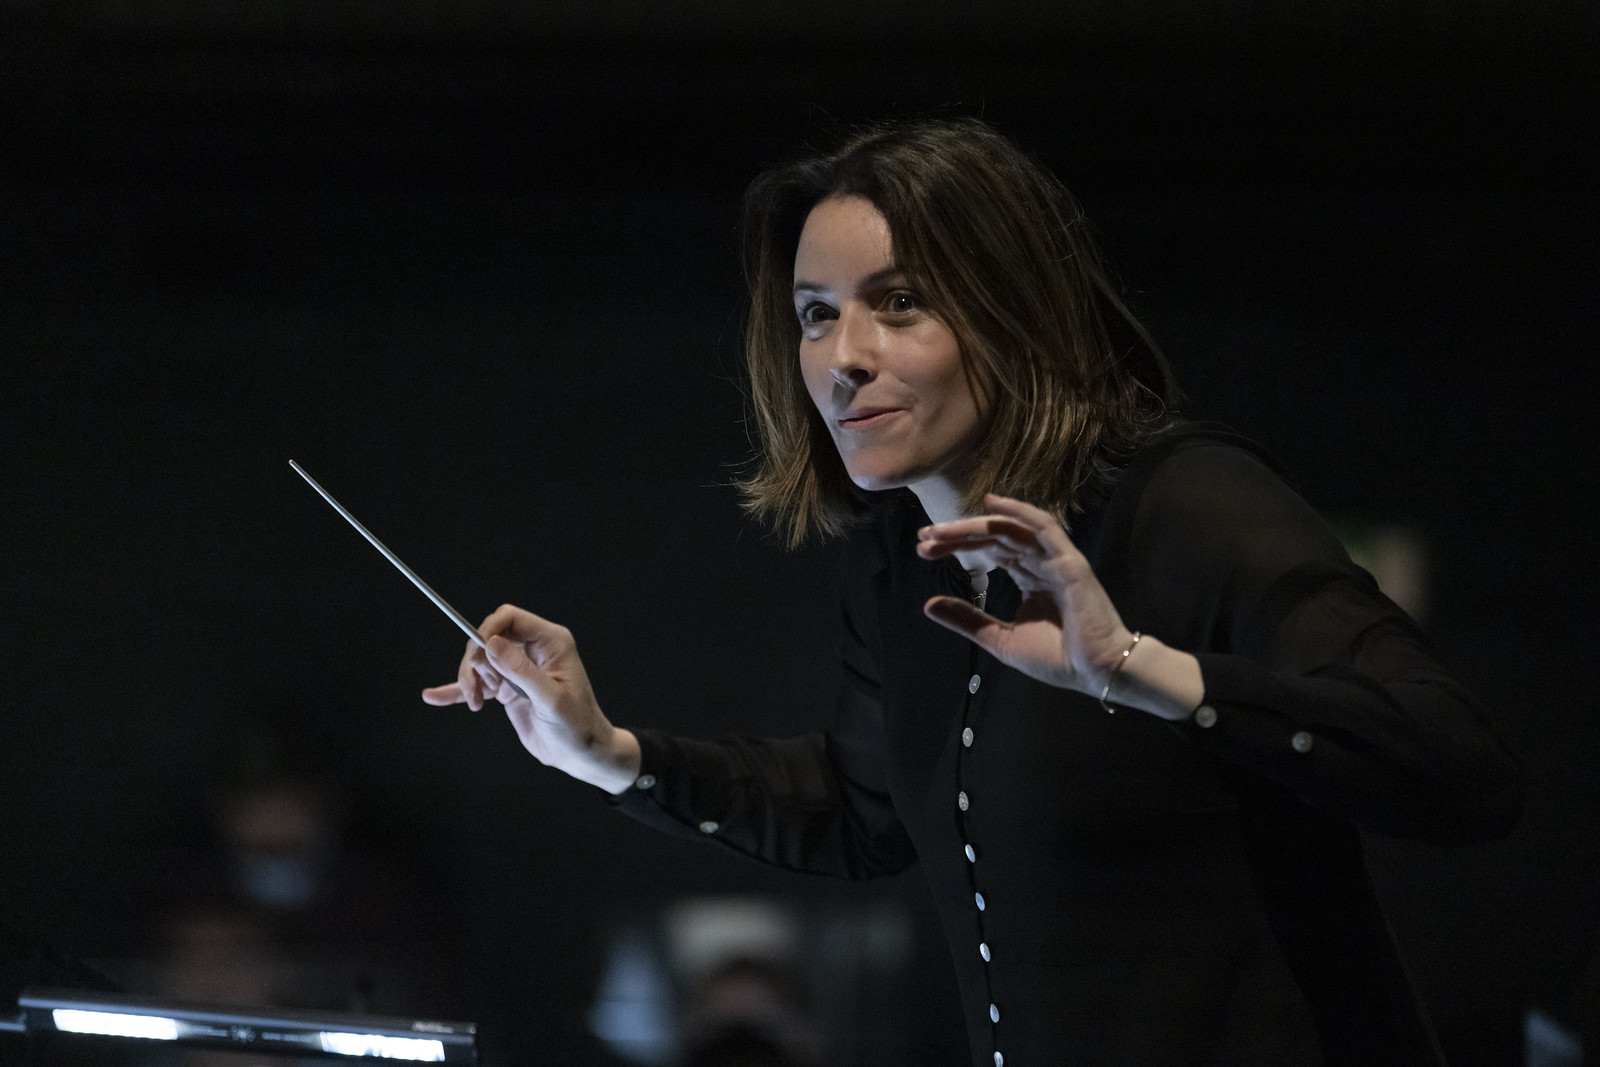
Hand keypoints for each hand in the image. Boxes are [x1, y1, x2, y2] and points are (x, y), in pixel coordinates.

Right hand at [422, 604, 639, 791]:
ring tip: (474, 702)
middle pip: (489, 637)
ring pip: (480, 660)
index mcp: (551, 642)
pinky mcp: (507, 688)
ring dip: (468, 679)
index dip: (488, 628)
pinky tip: (434, 696)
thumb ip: (521, 671)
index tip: (477, 652)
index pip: (511, 618)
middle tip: (476, 687)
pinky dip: (456, 691)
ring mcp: (518, 668)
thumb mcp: (551, 699)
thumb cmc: (576, 725)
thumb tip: (491, 643)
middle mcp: (533, 650)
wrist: (579, 753)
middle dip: (475, 660)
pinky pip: (477, 683)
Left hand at [916, 493, 1136, 695]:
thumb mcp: (1001, 639)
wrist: (1096, 671)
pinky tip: (992, 504)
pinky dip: (1019, 512)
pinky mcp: (1068, 561)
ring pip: (1010, 530)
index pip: (988, 551)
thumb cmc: (1058, 658)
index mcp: (1028, 577)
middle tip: (924, 536)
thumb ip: (968, 620)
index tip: (923, 549)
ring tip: (941, 529)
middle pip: (993, 537)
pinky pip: (1044, 528)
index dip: (956, 546)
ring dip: (975, 526)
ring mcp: (1054, 558)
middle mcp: (1039, 562)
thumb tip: (928, 604)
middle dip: (957, 535)